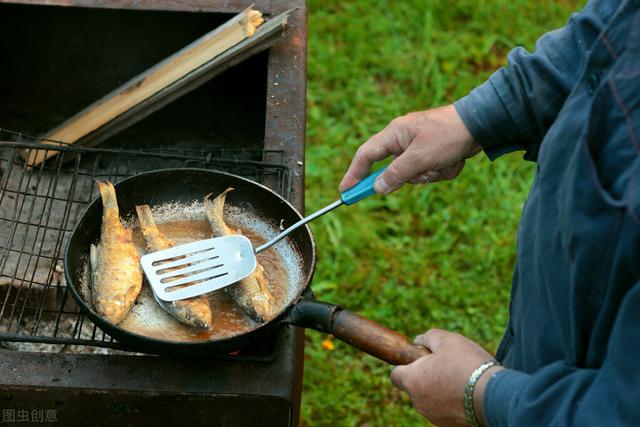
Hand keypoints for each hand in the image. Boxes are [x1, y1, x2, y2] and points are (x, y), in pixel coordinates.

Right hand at [339, 105, 480, 194]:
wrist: (481, 124)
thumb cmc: (448, 136)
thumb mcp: (420, 158)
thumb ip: (396, 174)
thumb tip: (377, 188)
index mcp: (394, 134)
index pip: (365, 156)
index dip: (354, 174)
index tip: (345, 191)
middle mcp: (403, 139)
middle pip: (393, 170)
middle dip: (412, 176)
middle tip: (426, 171)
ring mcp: (418, 146)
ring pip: (414, 174)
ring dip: (431, 174)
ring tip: (447, 162)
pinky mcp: (432, 152)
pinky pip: (429, 171)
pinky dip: (442, 171)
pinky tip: (454, 160)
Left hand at [390, 329, 501, 426]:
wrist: (495, 395)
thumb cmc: (467, 364)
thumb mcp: (447, 339)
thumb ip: (428, 337)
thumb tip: (419, 340)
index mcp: (412, 381)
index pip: (395, 374)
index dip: (406, 365)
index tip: (421, 359)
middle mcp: (419, 403)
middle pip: (415, 387)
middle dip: (427, 376)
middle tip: (447, 366)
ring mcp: (434, 417)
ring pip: (431, 399)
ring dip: (440, 389)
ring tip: (462, 378)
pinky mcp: (450, 426)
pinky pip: (446, 410)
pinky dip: (453, 402)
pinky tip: (468, 393)